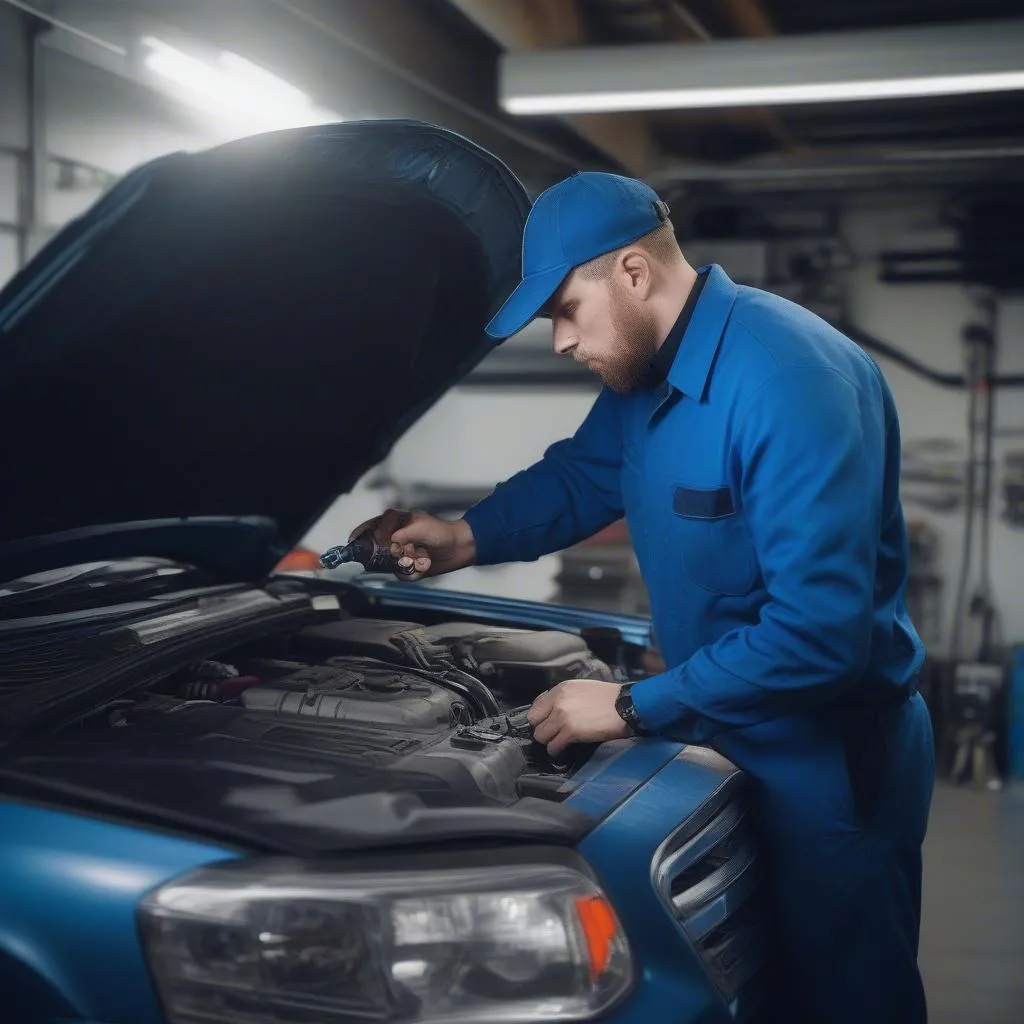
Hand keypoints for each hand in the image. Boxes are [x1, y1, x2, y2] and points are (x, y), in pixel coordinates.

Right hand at [347, 508, 476, 581]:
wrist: (458, 548)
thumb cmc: (442, 532)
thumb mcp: (422, 528)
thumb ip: (405, 534)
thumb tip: (393, 542)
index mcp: (395, 523)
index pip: (371, 527)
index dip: (361, 535)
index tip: (354, 542)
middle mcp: (394, 539)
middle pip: (375, 550)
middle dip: (387, 555)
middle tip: (401, 554)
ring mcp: (400, 553)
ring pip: (388, 565)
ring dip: (404, 564)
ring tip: (420, 558)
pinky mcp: (407, 566)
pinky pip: (401, 575)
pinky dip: (411, 574)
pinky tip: (423, 566)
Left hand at [527, 679, 631, 756]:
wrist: (625, 706)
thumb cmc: (608, 698)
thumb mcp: (582, 688)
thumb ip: (565, 697)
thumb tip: (552, 710)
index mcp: (560, 689)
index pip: (535, 706)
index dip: (541, 718)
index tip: (547, 723)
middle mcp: (558, 701)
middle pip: (535, 722)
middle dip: (543, 730)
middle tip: (553, 734)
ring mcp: (563, 716)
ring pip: (541, 736)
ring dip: (549, 741)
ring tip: (559, 742)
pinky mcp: (571, 731)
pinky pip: (553, 746)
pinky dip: (556, 750)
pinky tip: (563, 749)